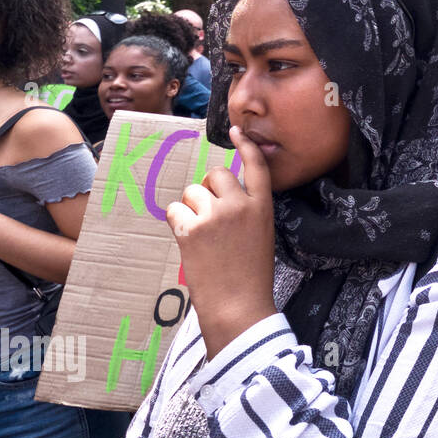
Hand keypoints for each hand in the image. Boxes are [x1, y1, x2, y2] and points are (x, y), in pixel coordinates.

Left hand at [166, 126, 275, 358]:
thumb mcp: (261, 236)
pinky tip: (189, 242)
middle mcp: (240, 205)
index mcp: (262, 207)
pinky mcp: (192, 229)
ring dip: (191, 209)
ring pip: (192, 192)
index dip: (245, 146)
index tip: (236, 131)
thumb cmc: (251, 276)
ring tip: (201, 235)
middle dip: (208, 190)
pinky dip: (177, 224)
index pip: (256, 166)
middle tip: (208, 214)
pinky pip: (175, 211)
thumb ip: (246, 212)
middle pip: (216, 175)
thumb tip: (219, 197)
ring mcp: (215, 215)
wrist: (239, 305)